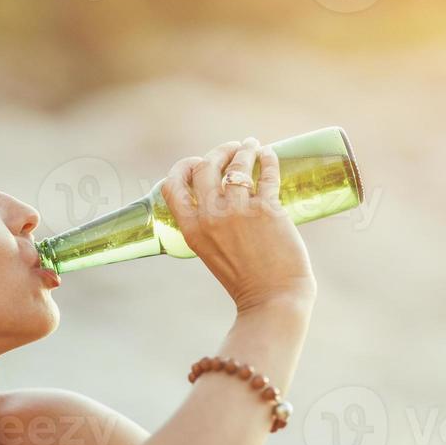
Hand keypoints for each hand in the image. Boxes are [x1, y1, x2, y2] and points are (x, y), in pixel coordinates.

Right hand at [160, 137, 316, 313]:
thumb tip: (217, 195)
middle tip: (232, 149)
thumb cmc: (245, 281)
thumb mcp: (211, 253)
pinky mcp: (267, 209)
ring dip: (243, 149)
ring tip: (251, 145)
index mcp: (192, 230)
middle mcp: (211, 217)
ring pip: (236, 164)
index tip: (196, 161)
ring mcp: (239, 211)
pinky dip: (267, 158)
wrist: (273, 299)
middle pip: (204, 166)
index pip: (172, 186)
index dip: (182, 167)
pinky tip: (268, 154)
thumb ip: (208, 227)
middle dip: (218, 152)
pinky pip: (265, 172)